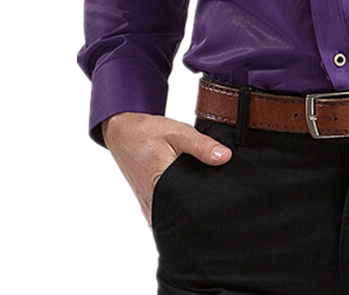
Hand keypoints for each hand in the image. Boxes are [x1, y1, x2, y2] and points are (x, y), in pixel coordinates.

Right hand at [101, 111, 231, 225]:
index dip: (208, 204)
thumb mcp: (178, 133)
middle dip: (201, 208)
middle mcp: (154, 202)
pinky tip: (188, 197)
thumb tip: (225, 157)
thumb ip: (201, 146)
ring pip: (175, 215)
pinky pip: (167, 212)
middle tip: (218, 200)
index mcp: (161, 186)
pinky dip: (178, 206)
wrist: (123, 133)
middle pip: (184, 214)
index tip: (223, 200)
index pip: (190, 206)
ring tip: (205, 199)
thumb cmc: (147, 133)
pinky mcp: (149, 205)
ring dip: (188, 208)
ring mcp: (150, 206)